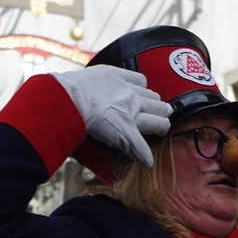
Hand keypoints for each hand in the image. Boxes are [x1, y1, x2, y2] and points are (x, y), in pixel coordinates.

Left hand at [52, 66, 171, 167]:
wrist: (72, 101)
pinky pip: (136, 77)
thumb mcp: (115, 141)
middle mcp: (134, 103)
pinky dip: (140, 82)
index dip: (163, 126)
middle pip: (156, 107)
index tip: (164, 127)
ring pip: (148, 92)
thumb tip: (150, 163)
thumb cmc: (89, 125)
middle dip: (163, 110)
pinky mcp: (114, 74)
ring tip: (154, 100)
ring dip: (153, 98)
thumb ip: (135, 149)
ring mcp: (125, 88)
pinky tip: (140, 83)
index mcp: (134, 122)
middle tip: (166, 112)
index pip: (156, 124)